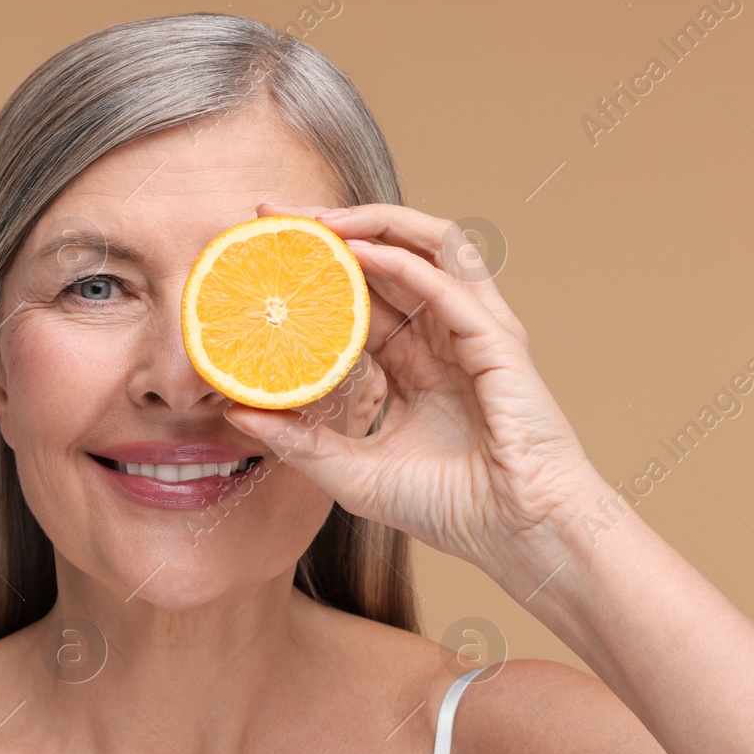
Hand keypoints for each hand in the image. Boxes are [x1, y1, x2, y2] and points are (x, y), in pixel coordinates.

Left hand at [222, 201, 604, 569]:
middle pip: (387, 259)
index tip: (263, 256)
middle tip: (273, 218)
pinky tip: (358, 252)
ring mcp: (474, 332)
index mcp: (416, 364)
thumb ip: (299, 442)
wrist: (518, 535)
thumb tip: (235, 413)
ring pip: (426, 247)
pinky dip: (401, 260)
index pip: (361, 297)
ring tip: (315, 221)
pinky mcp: (498, 339)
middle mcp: (445, 337)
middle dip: (331, 230)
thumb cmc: (452, 509)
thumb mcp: (353, 473)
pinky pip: (447, 282)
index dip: (316, 272)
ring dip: (371, 225)